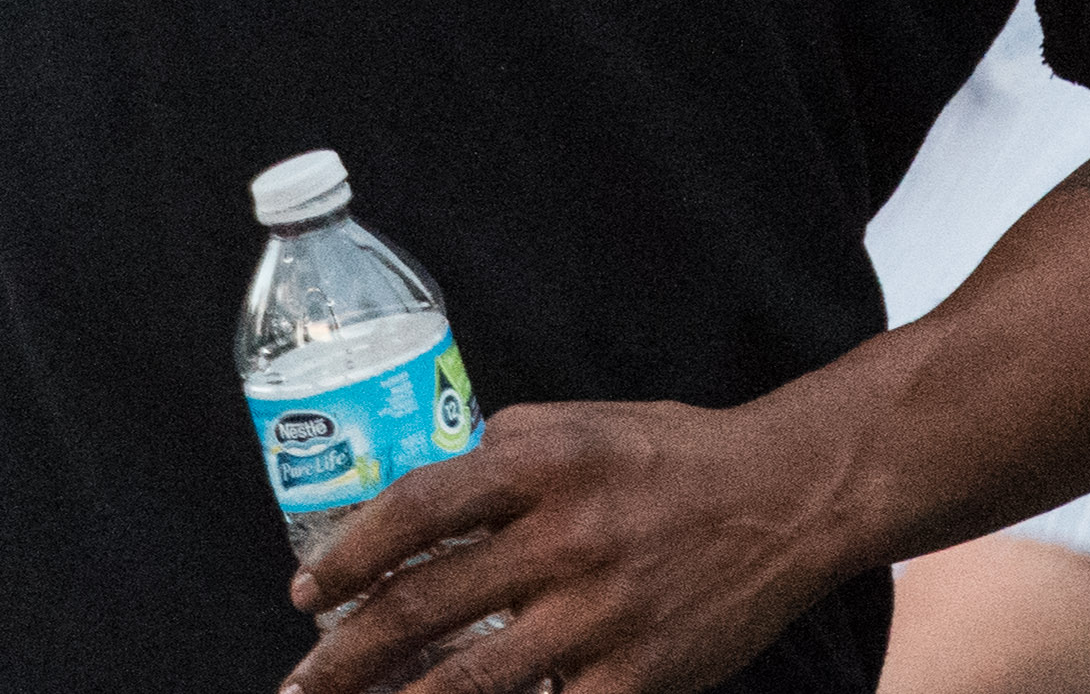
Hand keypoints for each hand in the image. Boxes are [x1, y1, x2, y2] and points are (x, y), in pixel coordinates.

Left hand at [285, 396, 851, 693]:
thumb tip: (426, 487)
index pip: (419, 510)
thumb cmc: (675, 455)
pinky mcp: (640, 675)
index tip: (308, 591)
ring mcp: (603, 614)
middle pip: (427, 605)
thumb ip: (505, 448)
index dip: (350, 553)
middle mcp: (566, 538)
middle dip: (347, 654)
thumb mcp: (584, 422)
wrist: (787, 498)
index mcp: (544, 464)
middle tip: (302, 680)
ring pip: (473, 681)